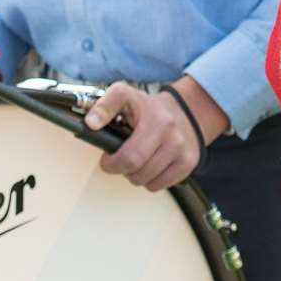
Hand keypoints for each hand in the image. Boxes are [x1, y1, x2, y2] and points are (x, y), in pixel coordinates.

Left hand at [84, 77, 227, 191]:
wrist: (187, 110)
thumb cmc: (150, 107)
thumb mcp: (126, 95)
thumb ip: (105, 105)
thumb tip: (91, 123)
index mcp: (155, 120)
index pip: (130, 156)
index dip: (112, 163)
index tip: (107, 159)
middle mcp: (171, 136)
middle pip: (136, 170)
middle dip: (120, 168)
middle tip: (116, 159)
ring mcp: (182, 151)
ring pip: (146, 181)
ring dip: (134, 175)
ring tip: (134, 159)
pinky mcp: (189, 164)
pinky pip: (159, 185)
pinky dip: (149, 180)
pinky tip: (149, 164)